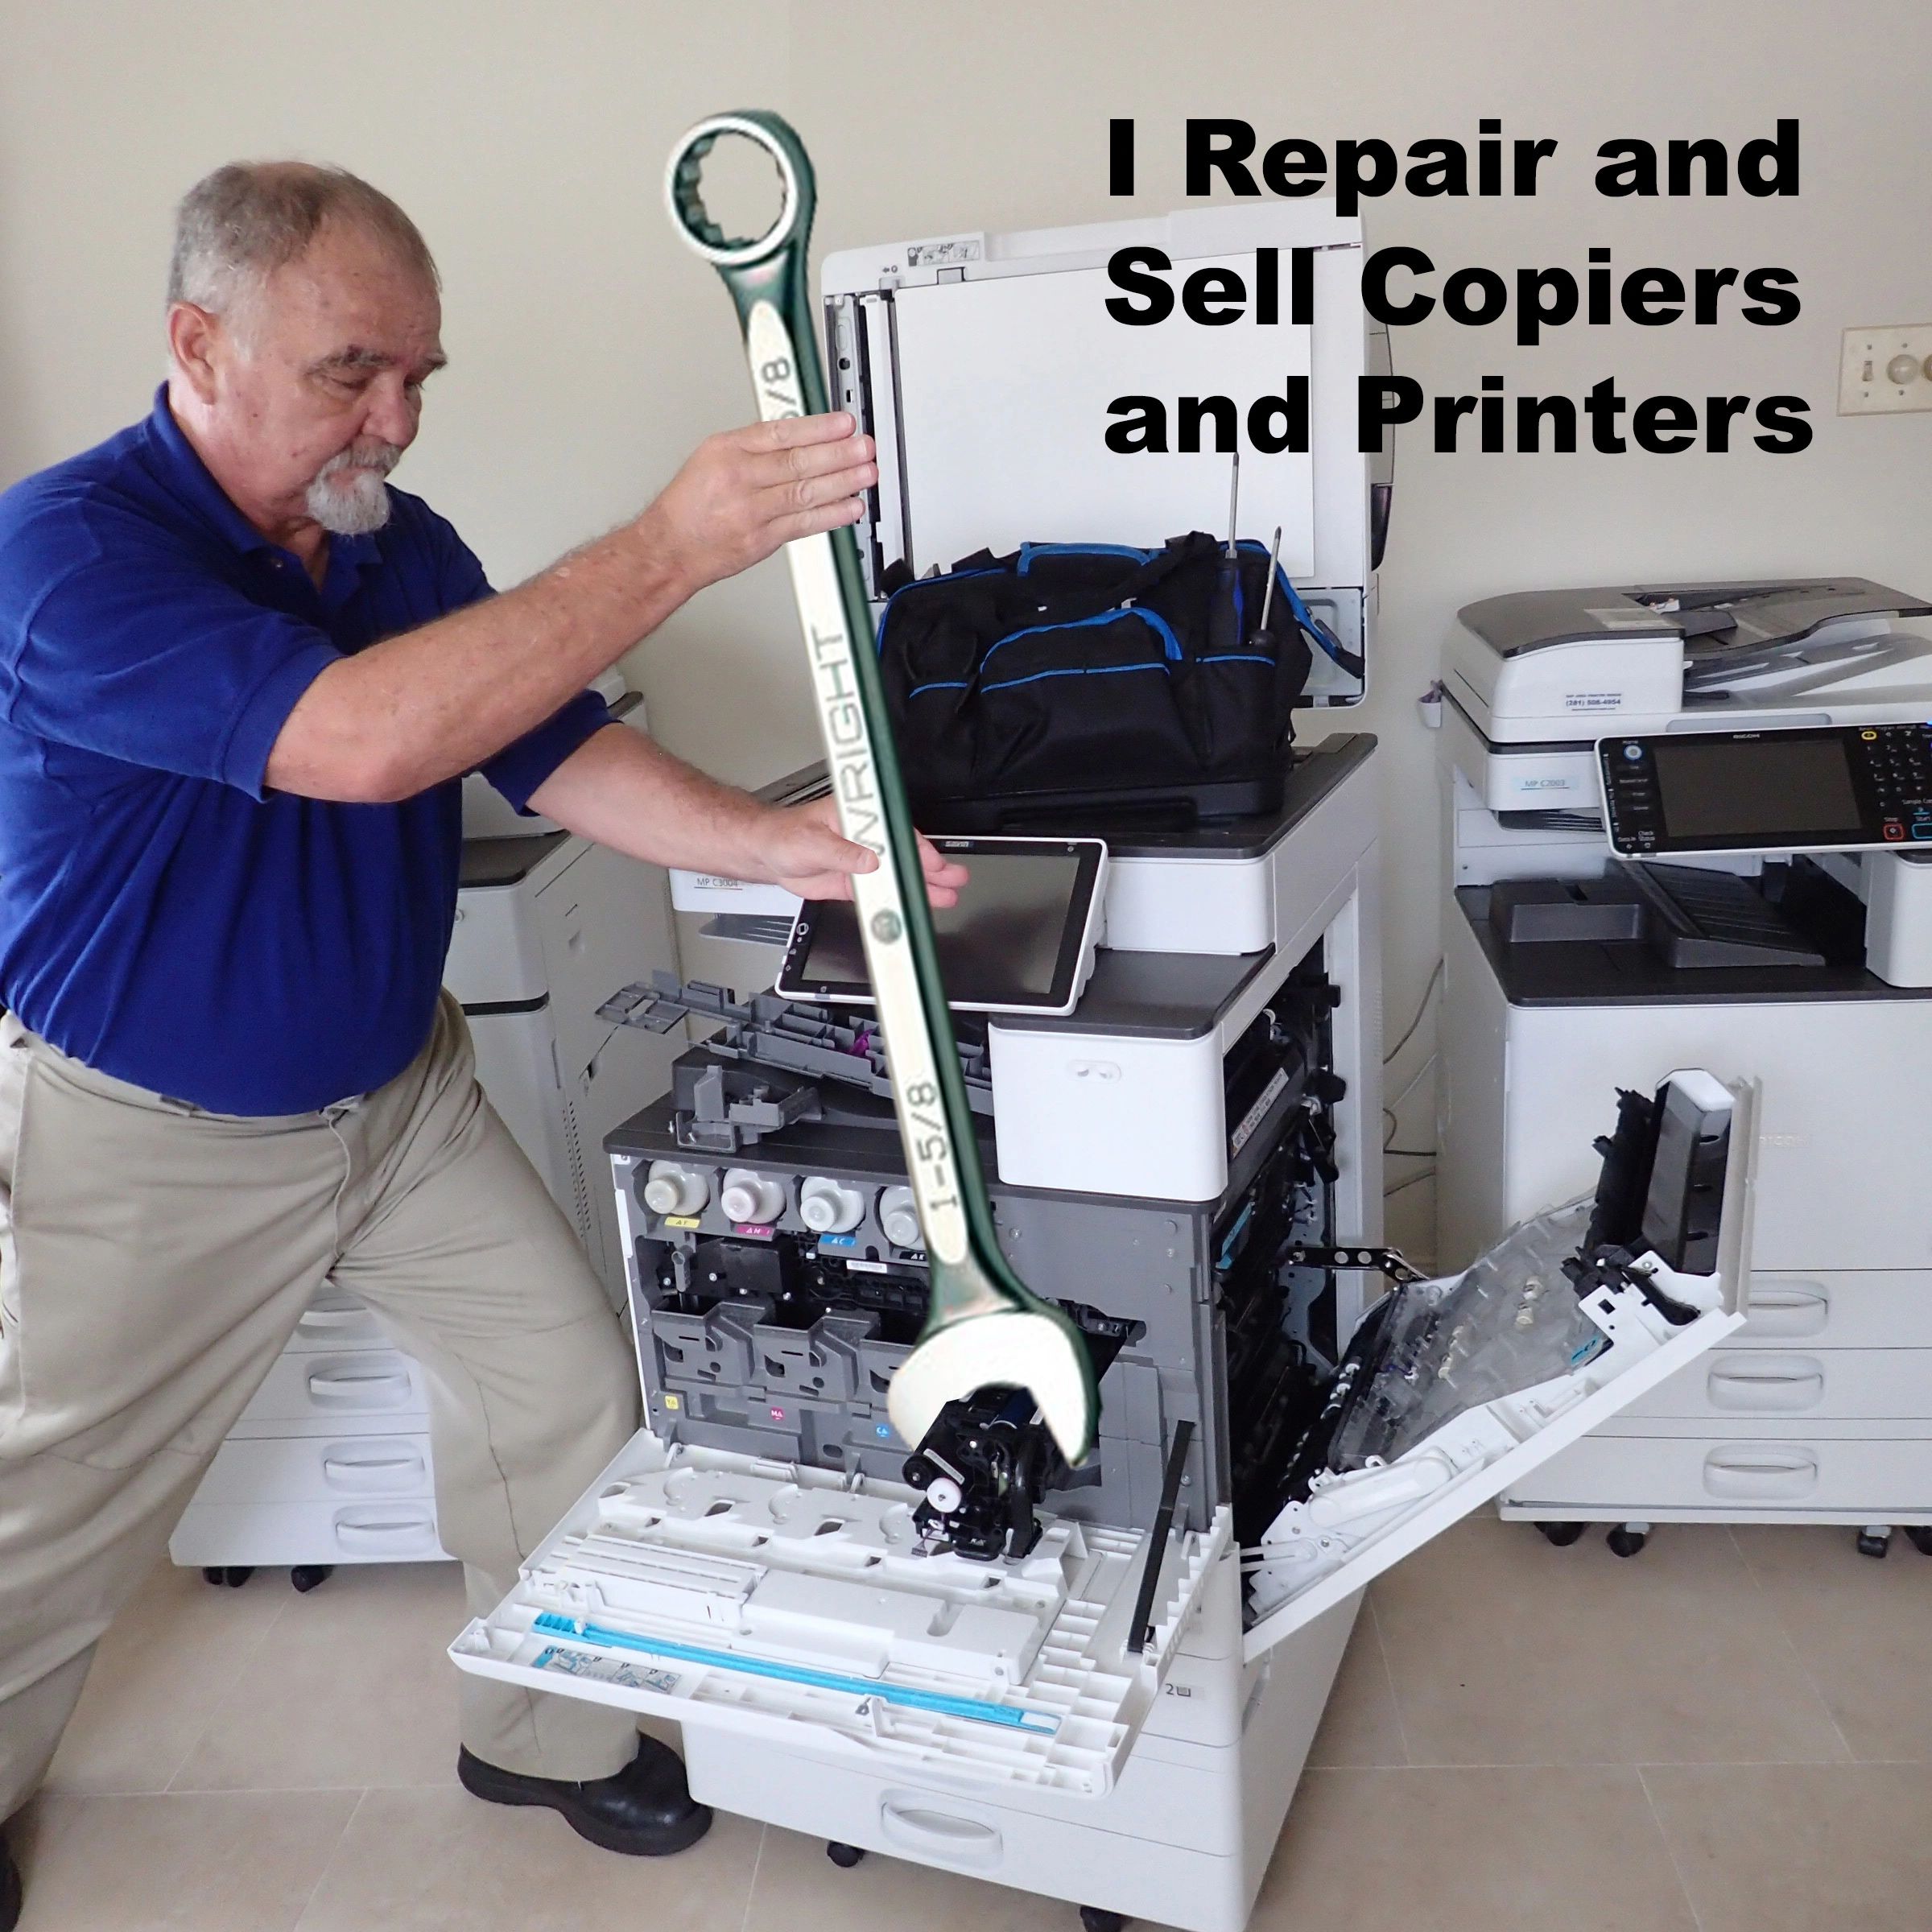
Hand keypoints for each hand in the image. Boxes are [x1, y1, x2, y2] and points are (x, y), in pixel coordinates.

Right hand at [644, 414, 876, 591]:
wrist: (668, 548)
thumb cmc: (688, 505)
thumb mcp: (712, 458)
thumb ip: (754, 447)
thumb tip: (801, 437)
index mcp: (727, 450)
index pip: (781, 432)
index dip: (817, 428)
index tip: (844, 423)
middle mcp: (739, 477)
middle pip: (797, 461)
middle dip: (838, 453)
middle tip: (864, 446)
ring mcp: (751, 510)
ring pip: (804, 491)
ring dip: (842, 482)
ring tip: (867, 472)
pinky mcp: (760, 539)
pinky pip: (802, 524)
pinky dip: (830, 515)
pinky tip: (851, 507)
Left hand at [761, 794, 968, 907]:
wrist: (766, 855)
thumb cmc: (784, 835)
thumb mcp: (811, 841)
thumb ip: (842, 851)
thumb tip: (870, 859)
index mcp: (858, 816)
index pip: (894, 830)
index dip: (916, 847)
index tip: (933, 861)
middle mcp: (865, 838)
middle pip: (904, 853)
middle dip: (932, 867)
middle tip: (955, 878)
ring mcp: (862, 861)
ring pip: (897, 875)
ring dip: (921, 886)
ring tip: (947, 896)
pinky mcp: (855, 883)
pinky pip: (880, 894)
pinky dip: (896, 902)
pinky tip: (913, 908)